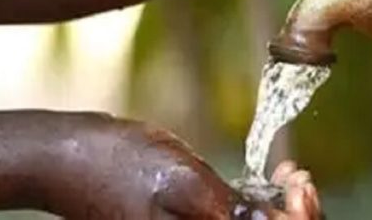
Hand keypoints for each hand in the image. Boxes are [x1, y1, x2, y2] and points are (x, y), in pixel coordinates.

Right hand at [49, 113, 320, 218]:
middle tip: (298, 179)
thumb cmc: (121, 165)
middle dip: (295, 216)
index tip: (300, 186)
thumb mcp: (183, 182)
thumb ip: (230, 210)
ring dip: (281, 211)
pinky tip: (272, 182)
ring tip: (288, 176)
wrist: (71, 157)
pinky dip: (262, 209)